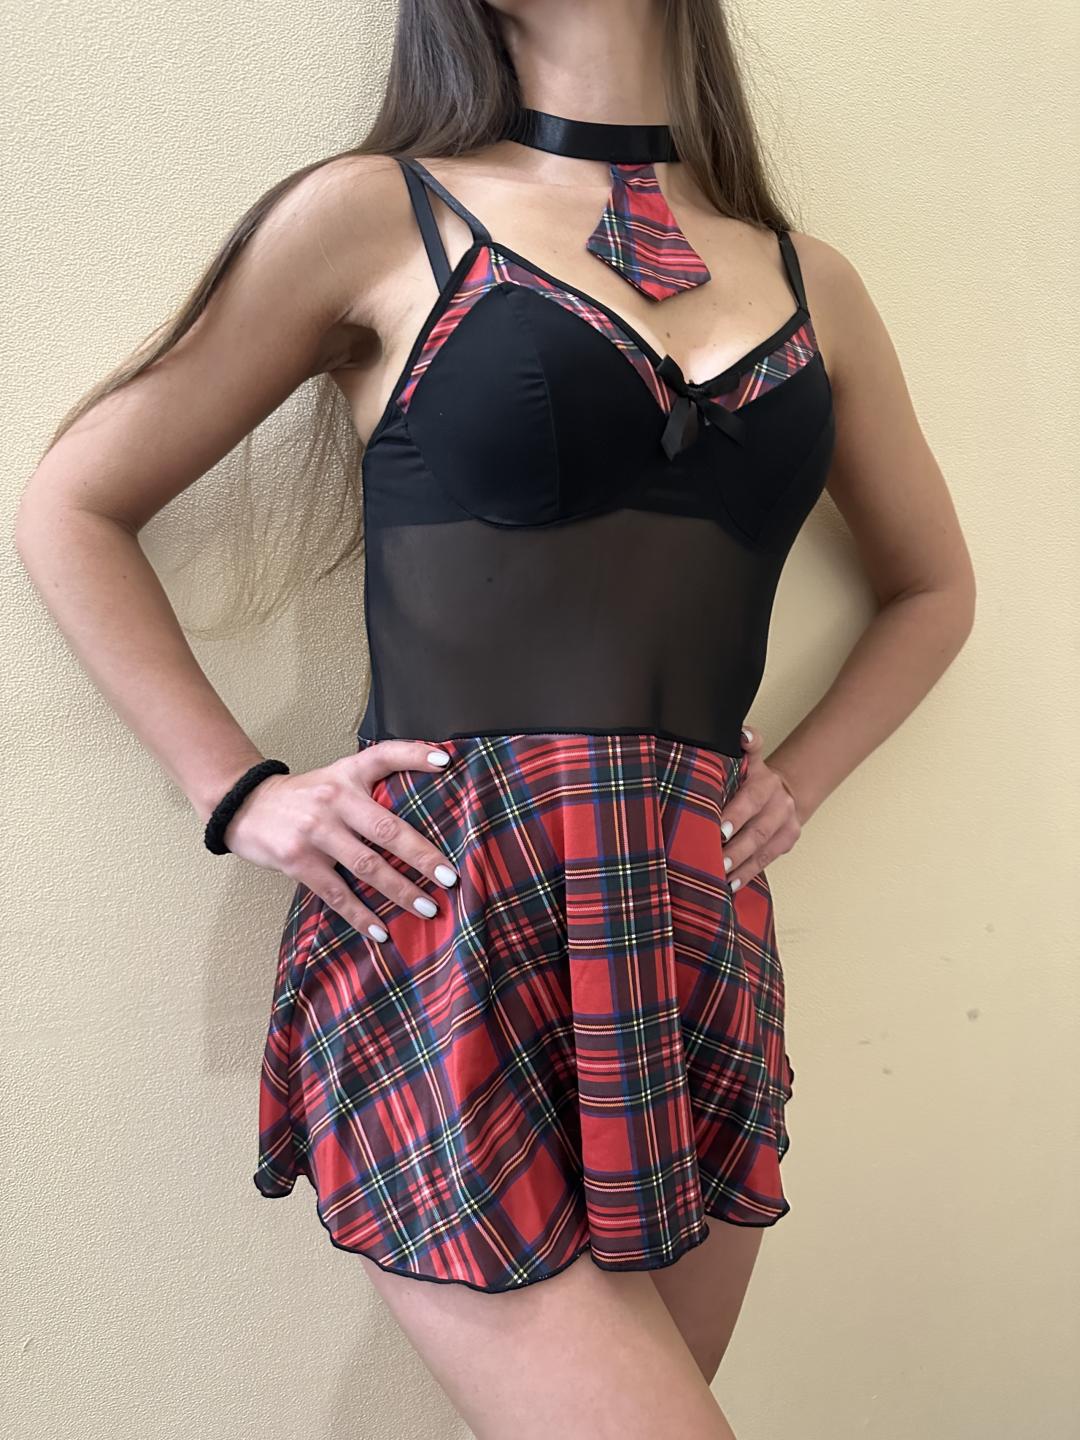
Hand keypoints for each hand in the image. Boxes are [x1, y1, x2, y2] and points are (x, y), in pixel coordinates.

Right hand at [219, 739, 459, 941]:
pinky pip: (335, 894)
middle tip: (449, 877)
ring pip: (366, 866)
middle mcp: (334, 801)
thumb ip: (372, 782)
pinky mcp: (297, 861)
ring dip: (399, 891)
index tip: (445, 762)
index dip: (414, 755)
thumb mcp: (336, 776)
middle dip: (421, 855)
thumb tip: (425, 795)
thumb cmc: (304, 796)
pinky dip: (360, 915)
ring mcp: (314, 833)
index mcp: (347, 777)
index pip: (383, 756)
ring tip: (428, 908)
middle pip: (385, 829)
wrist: (245, 806)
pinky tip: (381, 931)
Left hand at [720, 727, 803, 890]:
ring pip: (762, 846)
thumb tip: (742, 734)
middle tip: (715, 856)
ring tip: (718, 873)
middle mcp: (777, 798)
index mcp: (763, 777)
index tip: (721, 827)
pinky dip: (747, 873)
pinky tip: (730, 883)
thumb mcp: (742, 759)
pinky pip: (766, 860)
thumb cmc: (748, 778)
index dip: (737, 810)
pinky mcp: (788, 841)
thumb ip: (739, 748)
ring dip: (739, 863)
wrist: (784, 790)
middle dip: (735, 844)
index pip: (751, 795)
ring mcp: (786, 821)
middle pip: (757, 826)